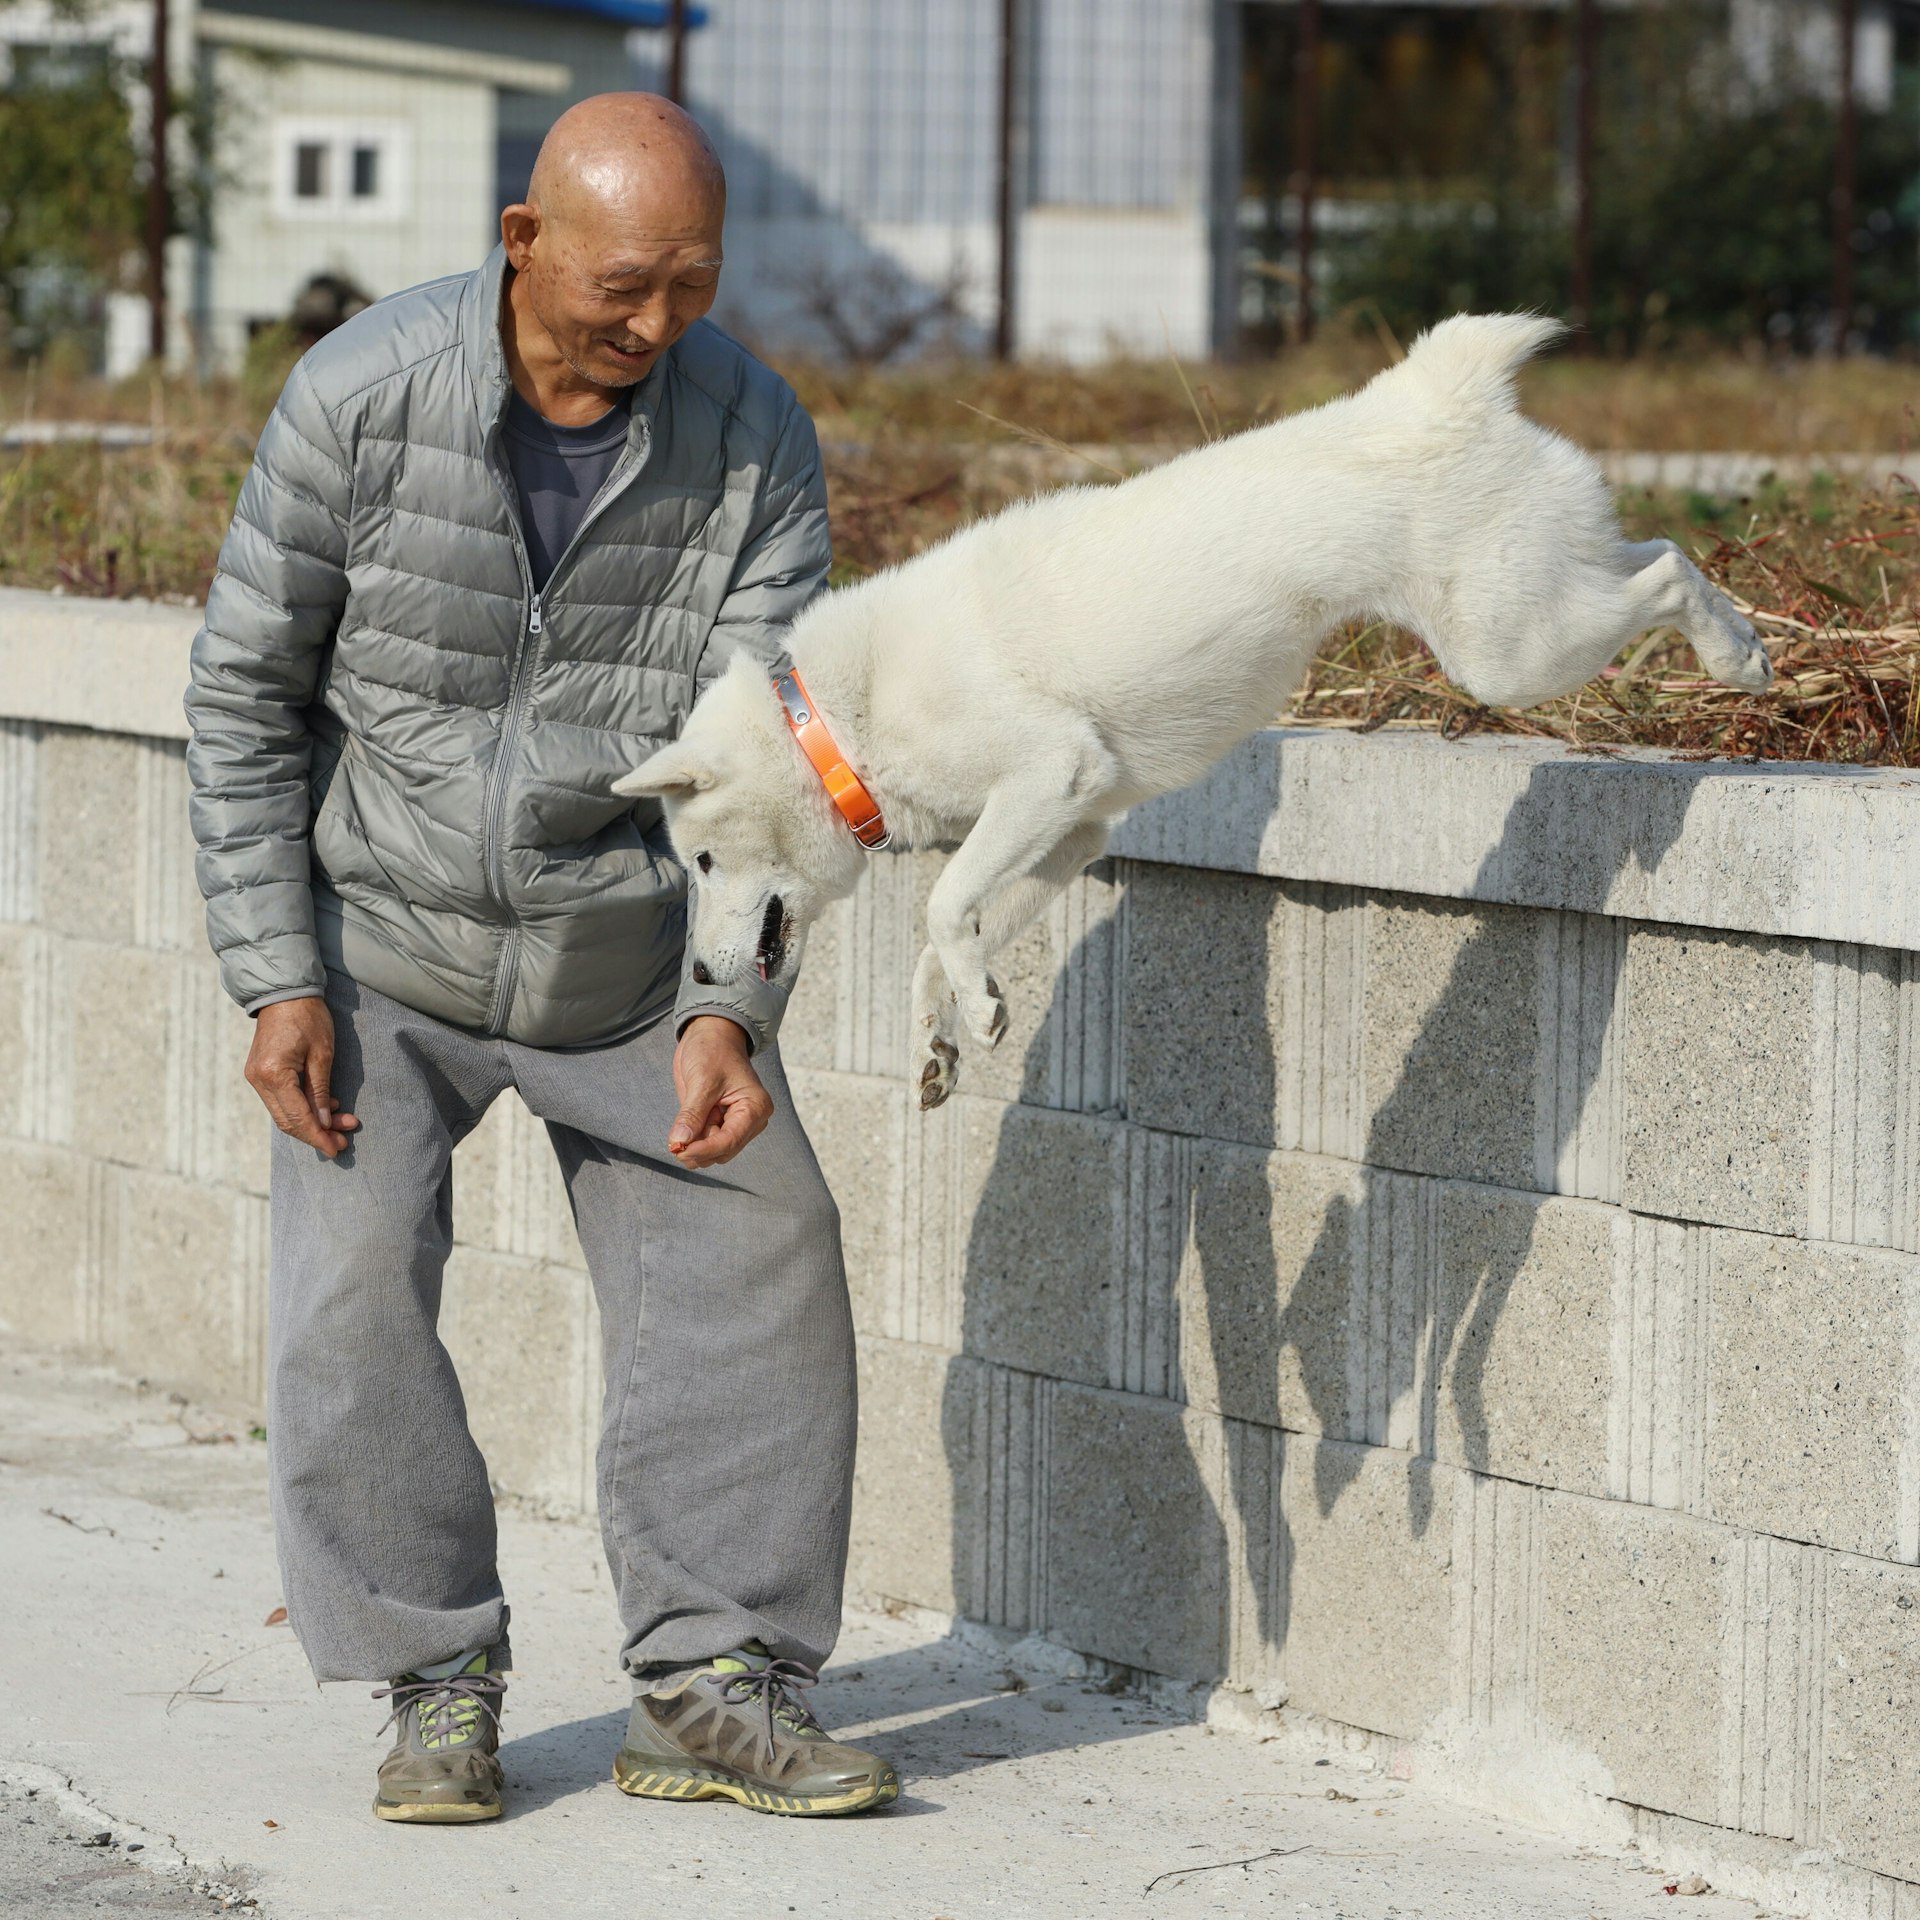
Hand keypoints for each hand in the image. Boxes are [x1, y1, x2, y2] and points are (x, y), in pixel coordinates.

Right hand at [245, 997, 359, 1157]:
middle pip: (287, 1121)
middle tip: (343, 1141)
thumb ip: (321, 1091)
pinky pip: (282, 1100)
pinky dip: (303, 1107)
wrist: (285, 993)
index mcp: (273, 1075)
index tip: (337, 1149)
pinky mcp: (261, 1073)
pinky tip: (328, 1107)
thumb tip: (325, 1122)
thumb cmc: (308, 1017)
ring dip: (313, 1121)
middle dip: (317, 1133)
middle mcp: (259, 1080)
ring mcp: (256, 1077)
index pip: (297, 1117)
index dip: (318, 1136)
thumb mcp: (322, 1055)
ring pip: (284, 1113)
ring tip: (343, 1124)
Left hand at [670, 1016, 772, 1168]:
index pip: (730, 1141)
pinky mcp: (723, 1124)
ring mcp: (738, 1124)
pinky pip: (708, 1143)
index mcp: (755, 1107)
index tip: (678, 1150)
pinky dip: (693, 1140)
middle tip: (673, 1143)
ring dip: (695, 1146)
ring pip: (715, 1153)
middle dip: (698, 1149)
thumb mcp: (702, 1080)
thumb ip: (692, 1114)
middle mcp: (751, 1120)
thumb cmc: (713, 1050)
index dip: (704, 1150)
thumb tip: (679, 1142)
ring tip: (683, 1125)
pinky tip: (685, 1126)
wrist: (712, 1036)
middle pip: (723, 1152)